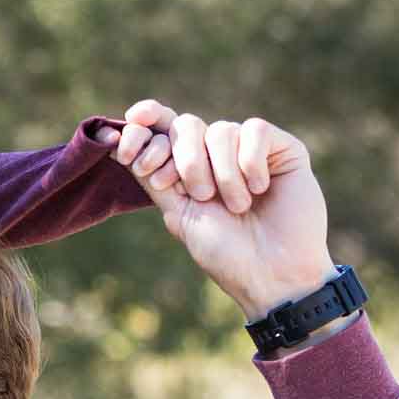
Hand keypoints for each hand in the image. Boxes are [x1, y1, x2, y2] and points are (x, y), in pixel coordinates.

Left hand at [107, 101, 337, 319]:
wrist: (271, 273)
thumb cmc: (225, 252)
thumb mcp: (179, 213)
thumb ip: (152, 176)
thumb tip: (115, 141)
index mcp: (189, 168)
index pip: (162, 127)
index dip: (144, 125)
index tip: (127, 151)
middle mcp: (218, 154)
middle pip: (187, 124)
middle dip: (186, 160)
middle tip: (201, 195)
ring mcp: (251, 150)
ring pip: (221, 130)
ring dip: (223, 173)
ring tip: (238, 206)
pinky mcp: (283, 149)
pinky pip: (255, 130)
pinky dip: (251, 161)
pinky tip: (260, 188)